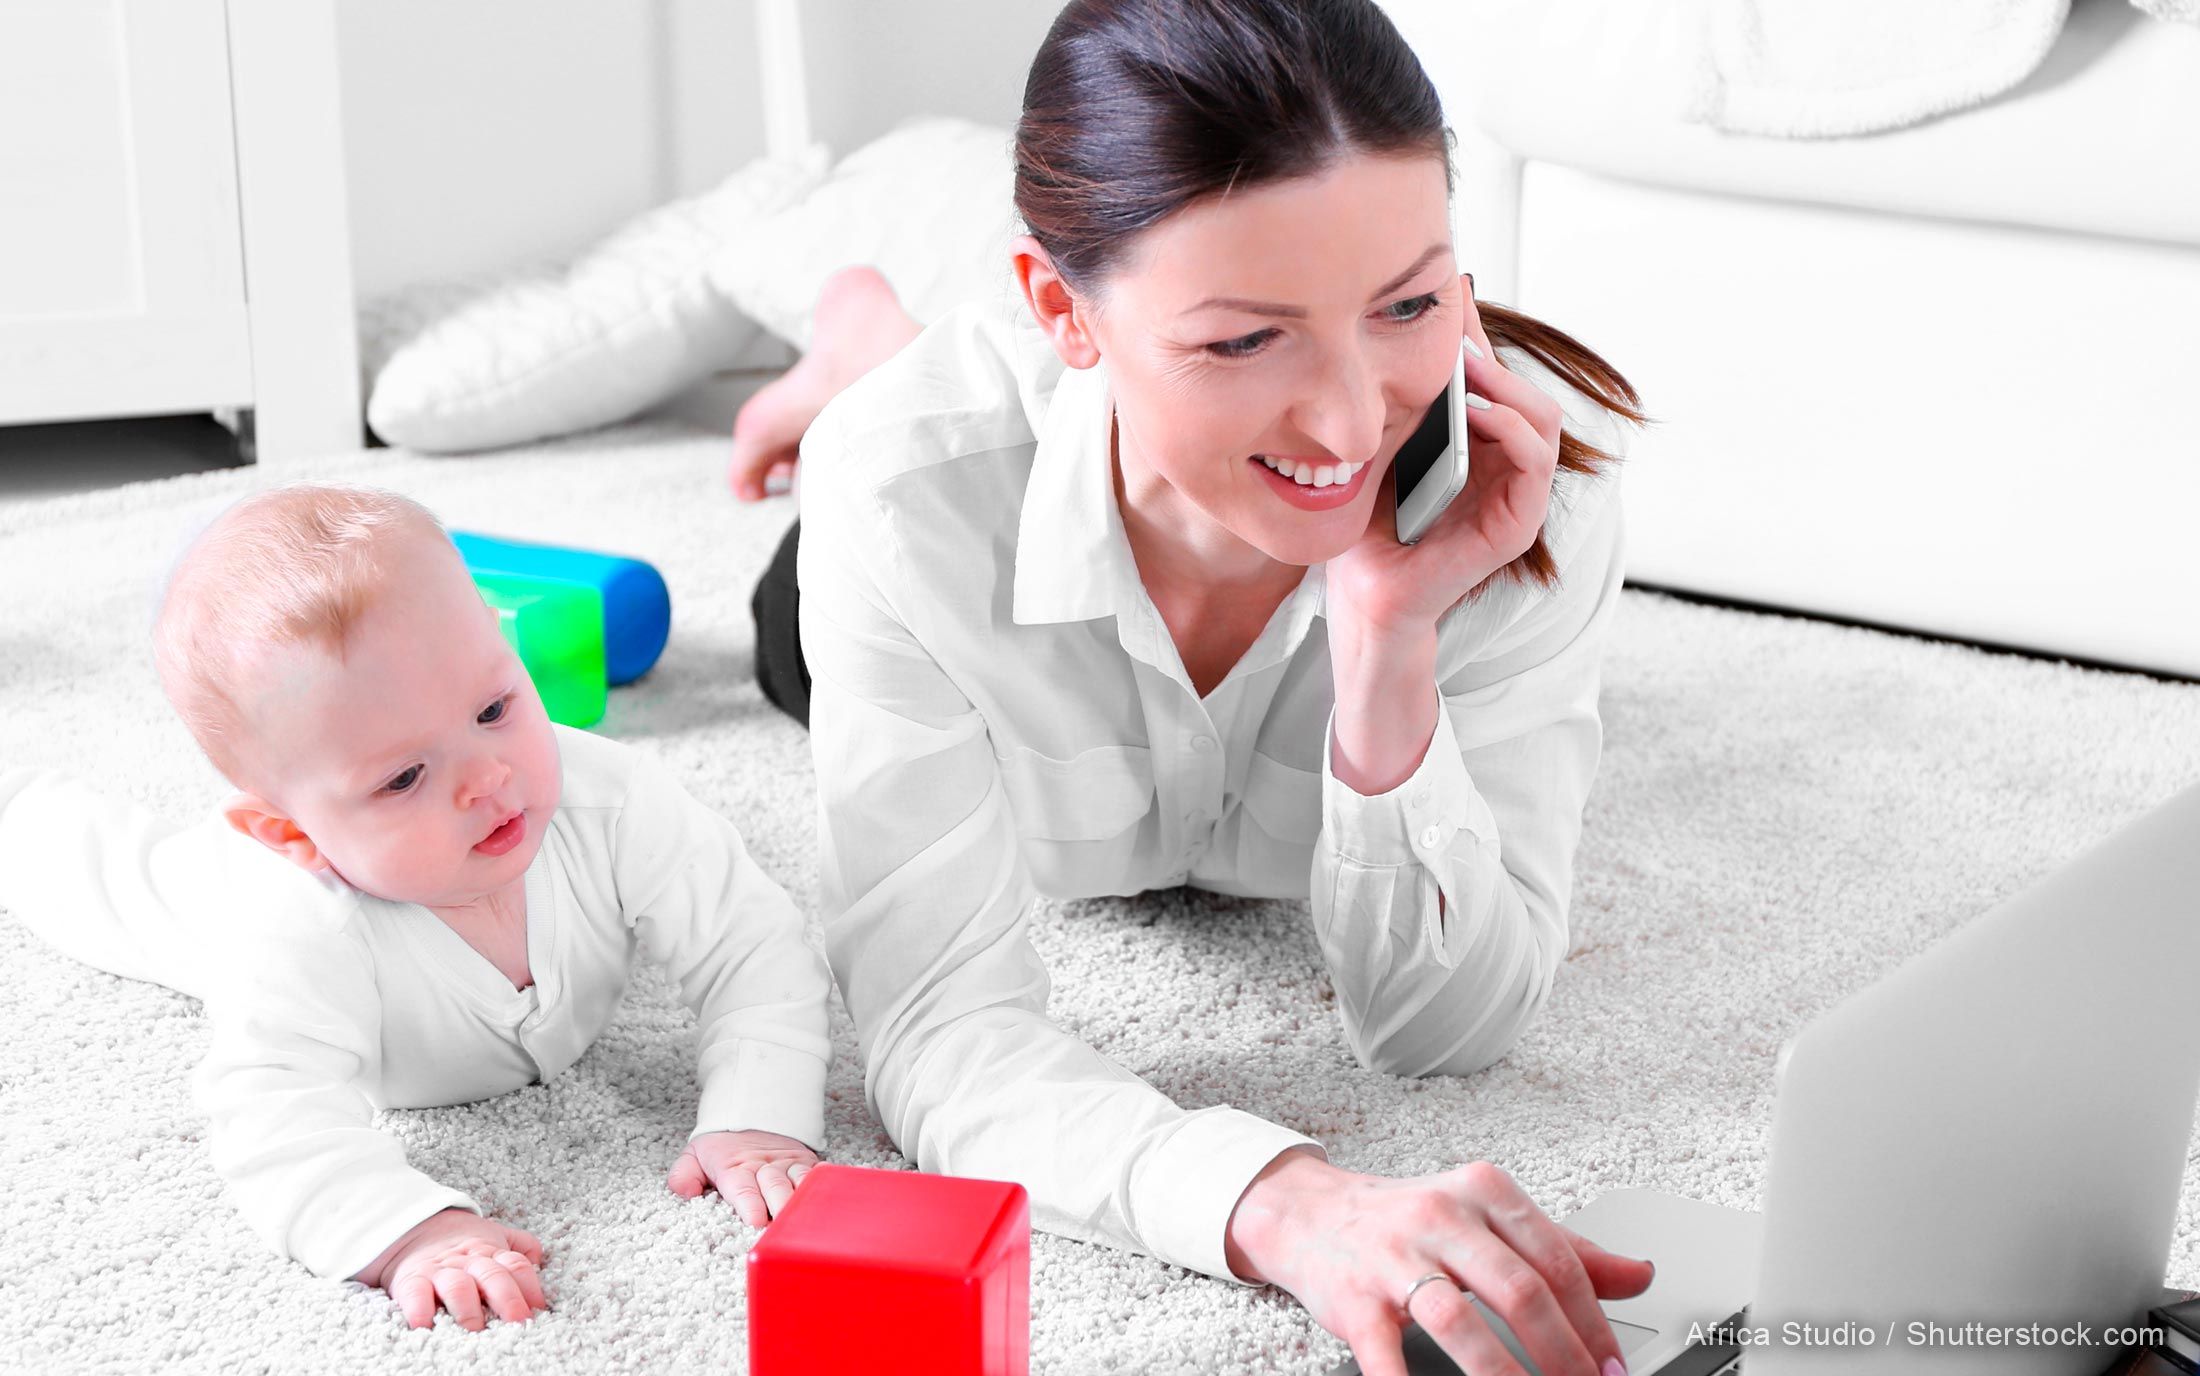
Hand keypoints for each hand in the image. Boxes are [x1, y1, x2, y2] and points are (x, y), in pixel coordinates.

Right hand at [354, 1208, 548, 1331]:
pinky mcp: (412, 1281)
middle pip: (493, 1276)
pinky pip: (415, 1294)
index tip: (539, 1310)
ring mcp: (440, 1271)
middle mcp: (469, 1261)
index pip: (516, 1265)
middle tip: (518, 1323)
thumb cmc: (459, 1243)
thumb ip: (519, 1246)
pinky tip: (425, 1325)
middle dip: (508, 1299)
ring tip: (476, 1329)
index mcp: (491, 1252)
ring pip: (458, 1286)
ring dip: (468, 1308)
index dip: (530, 1287)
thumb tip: (540, 1260)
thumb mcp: (492, 1236)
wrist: (412, 1227)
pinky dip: (419, 1309)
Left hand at [666, 1128, 819, 1225]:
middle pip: (775, 1188)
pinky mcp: (806, 1164)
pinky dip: (824, 1184)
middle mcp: (764, 1166)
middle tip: (783, 1229)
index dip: (749, 1204)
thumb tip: (686, 1193)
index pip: (742, 1188)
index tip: (754, 1220)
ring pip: (800, 1181)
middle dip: (780, 1208)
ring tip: (809, 1221)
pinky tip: (831, 1196)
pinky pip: (817, 1174)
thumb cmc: (721, 1146)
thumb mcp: (693, 1156)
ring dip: (804, 1200)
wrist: (751, 1114)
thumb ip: (683, 1176)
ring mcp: (787, 1165)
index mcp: (735, 1168)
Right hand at [1225, 1148, 1653, 1375]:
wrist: (1310, 1214)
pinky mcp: (1354, 1300)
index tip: (1613, 1367)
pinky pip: (1388, 1353)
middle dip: (1563, 1354)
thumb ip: (1564, 1249)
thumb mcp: (1488, 1219)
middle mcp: (1441, 1218)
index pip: (1557, 1260)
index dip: (1595, 1322)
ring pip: (1460, 1320)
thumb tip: (1640, 1274)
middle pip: (1519, 1289)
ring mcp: (1394, 1257)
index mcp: (1484, 1193)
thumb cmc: (1408, 1222)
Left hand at [1326, 273, 1567, 643]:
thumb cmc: (1371, 524)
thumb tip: (1398, 332)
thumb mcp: (1384, 447)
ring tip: (1470, 367)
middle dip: (1495, 355)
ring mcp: (1517, 496)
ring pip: (1544, 420)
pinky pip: (1537, 463)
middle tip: (1457, 331)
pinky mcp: (1517, 526)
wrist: (1363, 590)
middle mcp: (1505, 468)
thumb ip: (1405, 402)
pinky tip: (1479, 410)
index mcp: (1480, 448)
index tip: (1453, 297)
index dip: (1480, 338)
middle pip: (1526, 392)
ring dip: (1509, 386)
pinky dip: (1514, 429)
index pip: (1496, 381)